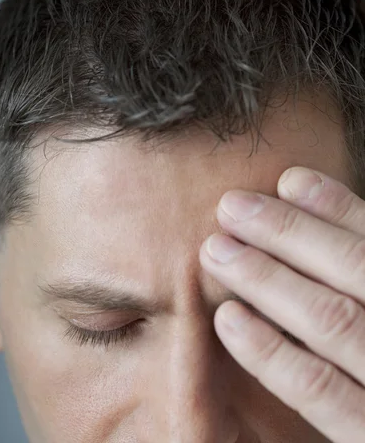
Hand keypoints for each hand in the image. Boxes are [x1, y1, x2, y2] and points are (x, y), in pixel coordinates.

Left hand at [199, 166, 364, 442]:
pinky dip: (271, 349)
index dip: (338, 208)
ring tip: (216, 250)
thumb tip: (311, 211)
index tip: (289, 179)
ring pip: (331, 319)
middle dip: (289, 231)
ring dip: (267, 277)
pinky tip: (228, 318)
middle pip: (354, 268)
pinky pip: (318, 389)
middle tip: (231, 206)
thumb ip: (354, 279)